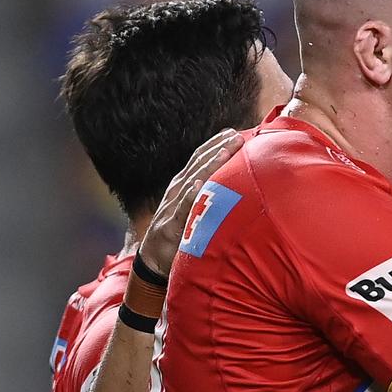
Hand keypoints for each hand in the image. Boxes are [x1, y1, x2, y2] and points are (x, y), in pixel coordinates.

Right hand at [138, 129, 242, 275]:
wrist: (153, 260)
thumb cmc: (181, 232)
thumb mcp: (195, 208)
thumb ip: (211, 194)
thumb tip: (238, 183)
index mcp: (184, 184)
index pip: (200, 159)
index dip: (215, 144)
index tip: (233, 132)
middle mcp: (177, 190)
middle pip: (198, 164)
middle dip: (218, 148)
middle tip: (237, 136)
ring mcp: (172, 206)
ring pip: (192, 181)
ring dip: (209, 165)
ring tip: (224, 152)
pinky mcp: (170, 225)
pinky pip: (181, 209)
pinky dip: (189, 196)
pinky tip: (198, 185)